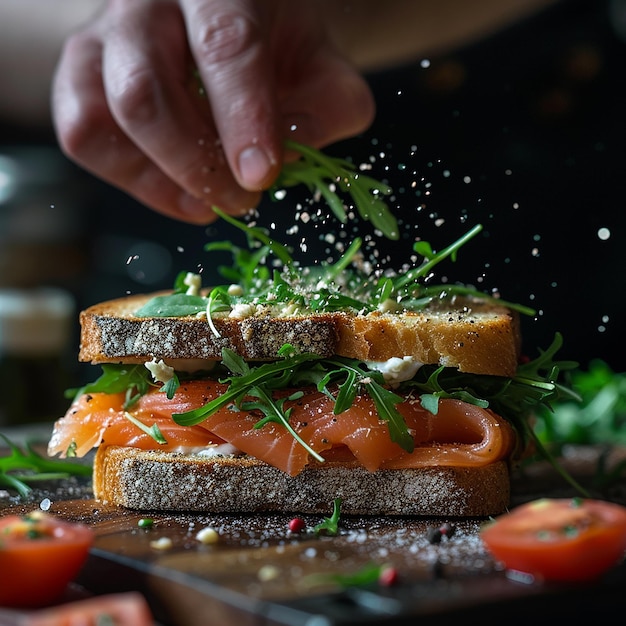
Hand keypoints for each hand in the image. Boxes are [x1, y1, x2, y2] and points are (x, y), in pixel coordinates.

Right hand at [52, 0, 374, 223]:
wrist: (233, 24)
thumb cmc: (278, 52)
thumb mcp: (325, 72)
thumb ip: (329, 107)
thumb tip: (293, 152)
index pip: (226, 46)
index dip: (243, 119)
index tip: (260, 176)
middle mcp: (150, 3)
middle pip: (146, 91)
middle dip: (196, 165)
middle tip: (242, 199)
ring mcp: (104, 37)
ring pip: (103, 117)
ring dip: (162, 179)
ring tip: (210, 202)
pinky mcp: (81, 74)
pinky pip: (83, 135)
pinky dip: (133, 180)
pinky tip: (177, 191)